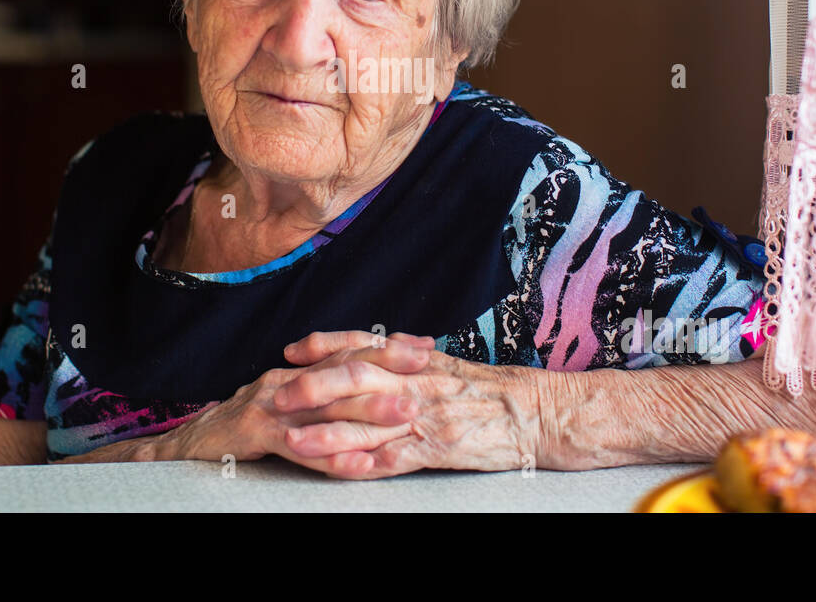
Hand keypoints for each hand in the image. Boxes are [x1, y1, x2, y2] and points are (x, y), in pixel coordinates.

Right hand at [143, 331, 435, 475]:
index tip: (429, 346)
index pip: (349, 351)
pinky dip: (330, 457)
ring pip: (326, 408)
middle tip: (429, 368)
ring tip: (406, 416)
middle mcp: (287, 380)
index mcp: (297, 371)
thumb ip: (320, 393)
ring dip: (369, 412)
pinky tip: (358, 465)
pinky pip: (299, 447)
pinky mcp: (256, 436)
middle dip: (389, 368)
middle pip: (343, 370)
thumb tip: (368, 388)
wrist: (188, 444)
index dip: (389, 348)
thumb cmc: (244, 427)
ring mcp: (271, 407)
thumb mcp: (285, 402)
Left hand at [277, 330, 544, 478]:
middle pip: (355, 378)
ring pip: (367, 422)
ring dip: (325, 432)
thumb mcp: (447, 366)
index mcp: (416, 360)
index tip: (291, 349)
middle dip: (312, 387)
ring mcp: (425, 417)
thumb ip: (409, 360)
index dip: (323, 345)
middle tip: (278, 394)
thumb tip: (375, 351)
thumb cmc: (492, 391)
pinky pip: (395, 458)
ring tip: (291, 440)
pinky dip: (365, 464)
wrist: (537, 411)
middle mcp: (415, 382)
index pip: (361, 344)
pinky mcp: (438, 449)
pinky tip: (339, 471)